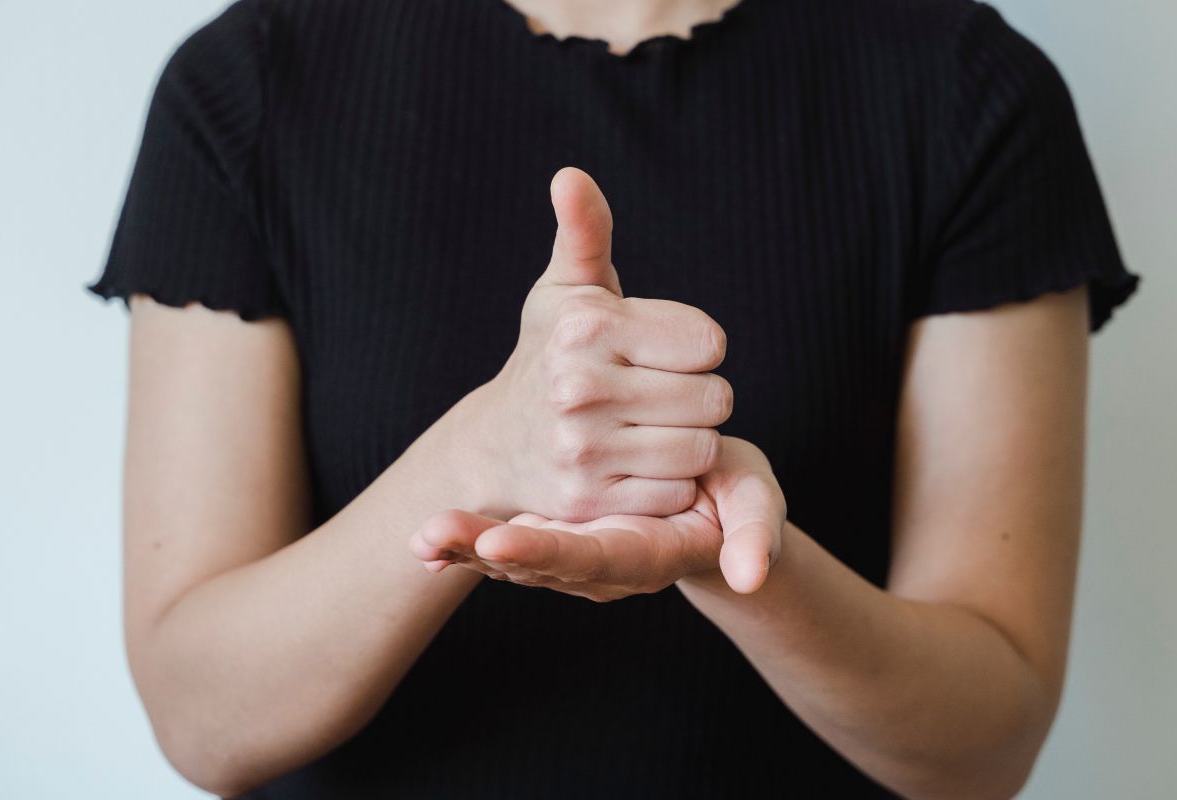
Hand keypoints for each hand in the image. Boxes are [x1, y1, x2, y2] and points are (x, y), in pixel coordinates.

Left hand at [410, 436, 784, 597]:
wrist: (708, 505)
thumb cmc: (735, 501)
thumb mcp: (756, 508)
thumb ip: (755, 536)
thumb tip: (750, 573)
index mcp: (647, 555)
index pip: (594, 557)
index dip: (551, 552)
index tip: (505, 543)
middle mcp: (602, 567)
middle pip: (538, 565)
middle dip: (484, 552)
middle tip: (433, 535)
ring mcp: (573, 558)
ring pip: (512, 562)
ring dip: (465, 549)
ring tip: (421, 537)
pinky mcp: (552, 542)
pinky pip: (505, 548)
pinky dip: (465, 547)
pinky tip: (422, 542)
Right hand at [462, 167, 733, 522]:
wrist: (497, 445)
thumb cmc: (550, 355)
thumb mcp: (566, 290)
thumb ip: (585, 231)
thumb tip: (571, 175)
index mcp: (587, 327)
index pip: (711, 341)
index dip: (695, 347)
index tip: (657, 352)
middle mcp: (580, 387)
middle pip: (716, 397)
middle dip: (697, 396)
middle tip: (654, 395)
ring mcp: (584, 449)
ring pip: (703, 446)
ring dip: (688, 440)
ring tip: (647, 428)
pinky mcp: (591, 502)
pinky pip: (679, 492)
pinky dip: (669, 483)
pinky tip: (635, 465)